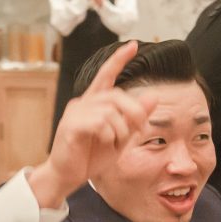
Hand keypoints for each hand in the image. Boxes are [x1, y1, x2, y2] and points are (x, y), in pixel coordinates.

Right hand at [27, 40, 152, 208]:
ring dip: (121, 128)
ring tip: (116, 142)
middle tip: (141, 128)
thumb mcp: (120, 137)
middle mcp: (82, 103)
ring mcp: (75, 114)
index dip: (119, 59)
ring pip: (109, 110)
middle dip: (134, 111)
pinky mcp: (70, 126)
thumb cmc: (90, 157)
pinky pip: (98, 122)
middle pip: (116, 95)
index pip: (106, 75)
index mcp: (94, 103)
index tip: (134, 45)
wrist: (67, 177)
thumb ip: (135, 118)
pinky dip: (108, 133)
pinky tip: (105, 142)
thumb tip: (153, 96)